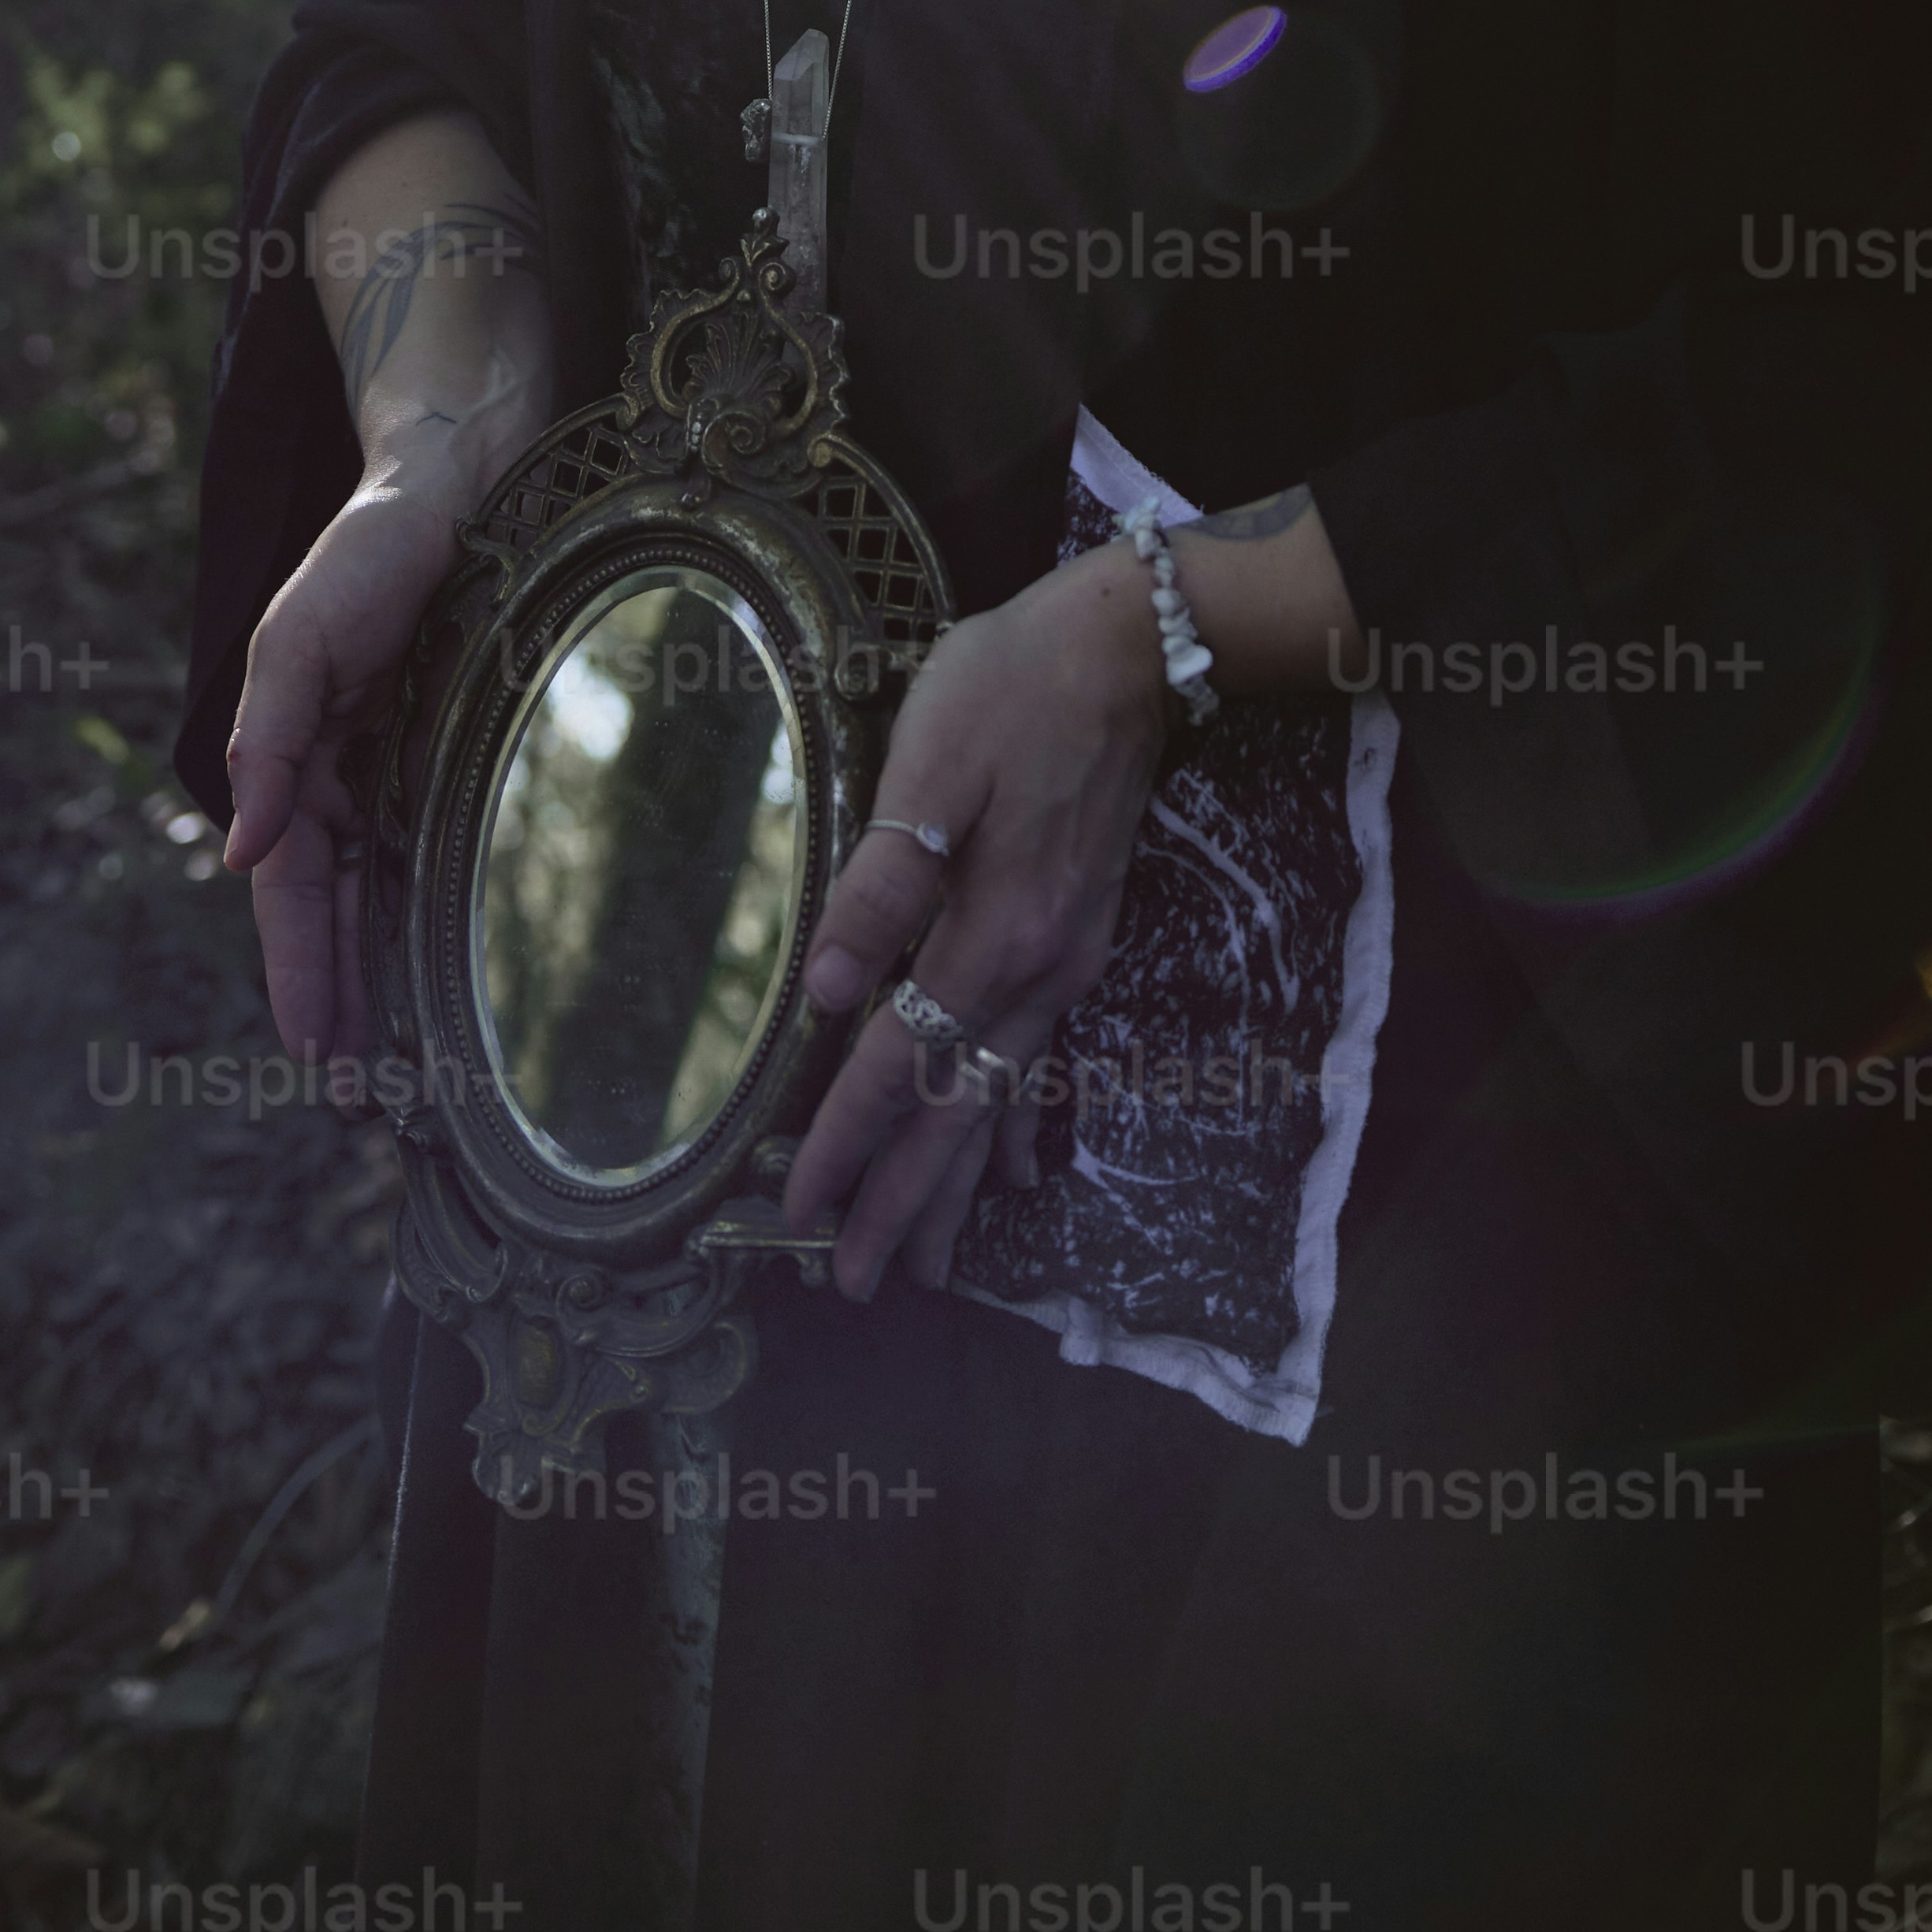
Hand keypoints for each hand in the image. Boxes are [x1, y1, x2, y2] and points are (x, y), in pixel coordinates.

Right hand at [221, 471, 476, 1074]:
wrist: (450, 492)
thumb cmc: (362, 559)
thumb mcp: (294, 647)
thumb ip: (267, 747)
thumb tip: (239, 855)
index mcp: (297, 767)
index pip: (292, 896)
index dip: (300, 976)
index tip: (316, 1057)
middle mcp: (346, 785)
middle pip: (335, 919)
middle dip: (340, 1007)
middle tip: (364, 1104)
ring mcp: (400, 778)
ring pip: (384, 903)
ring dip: (383, 983)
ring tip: (401, 1073)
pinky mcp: (455, 761)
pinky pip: (434, 859)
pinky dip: (429, 923)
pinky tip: (446, 975)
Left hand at [778, 543, 1169, 1304]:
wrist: (1132, 646)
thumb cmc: (1013, 685)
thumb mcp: (934, 760)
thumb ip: (883, 878)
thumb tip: (829, 992)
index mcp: (991, 930)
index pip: (900, 1062)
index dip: (845, 1140)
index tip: (799, 1213)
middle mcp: (1036, 968)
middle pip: (958, 1112)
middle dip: (904, 1202)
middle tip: (858, 1285)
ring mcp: (1068, 959)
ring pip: (1003, 1101)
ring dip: (959, 1185)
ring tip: (929, 1260)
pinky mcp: (1083, 937)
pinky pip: (1043, 1062)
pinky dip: (1018, 1124)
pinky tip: (1012, 1167)